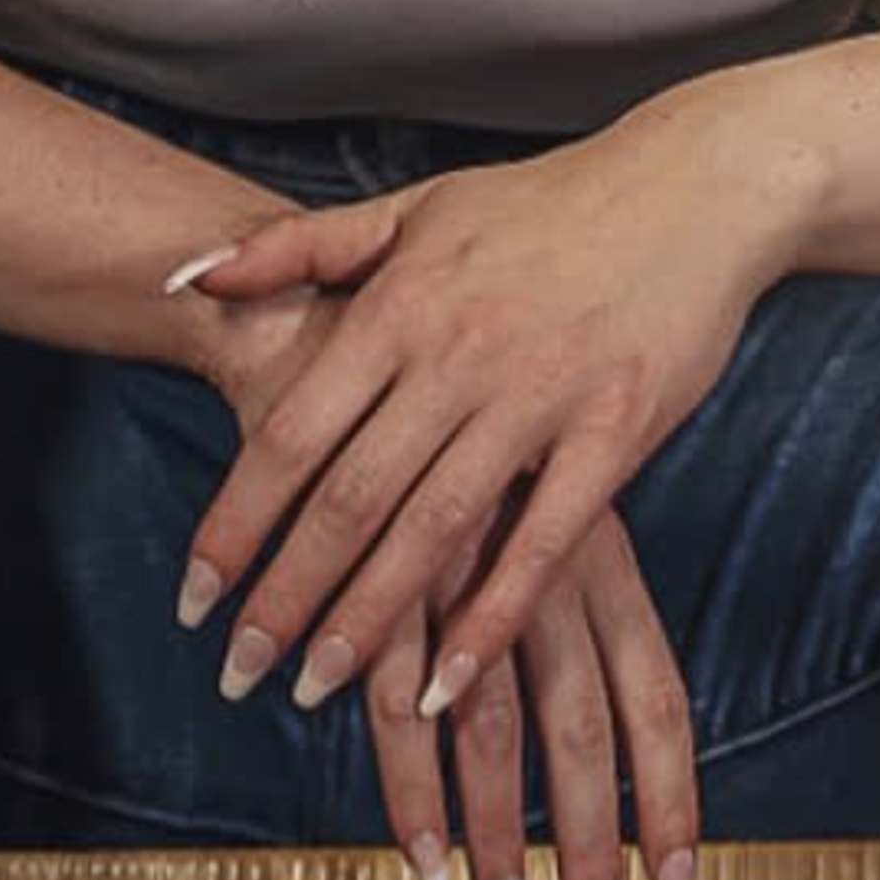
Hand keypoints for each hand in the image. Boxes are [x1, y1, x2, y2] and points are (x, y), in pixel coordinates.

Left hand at [168, 121, 775, 874]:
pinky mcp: (615, 433)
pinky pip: (543, 544)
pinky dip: (492, 618)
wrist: (693, 189)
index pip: (290, 434)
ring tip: (318, 689)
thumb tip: (186, 275)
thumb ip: (293, 248)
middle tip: (237, 673)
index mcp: (397, 306)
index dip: (235, 523)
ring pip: (435, 529)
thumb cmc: (540, 206)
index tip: (191, 598)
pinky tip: (447, 685)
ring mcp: (539, 398)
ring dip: (371, 620)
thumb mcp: (411, 208)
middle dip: (285, 596)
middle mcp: (457, 355)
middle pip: (349, 497)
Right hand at [189, 282, 704, 879]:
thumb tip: (572, 651)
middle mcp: (537, 564)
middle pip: (587, 730)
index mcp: (590, 543)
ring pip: (491, 733)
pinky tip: (415, 852)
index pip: (656, 692)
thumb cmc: (447, 374)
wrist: (323, 311)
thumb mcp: (522, 455)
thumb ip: (549, 549)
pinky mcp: (377, 581)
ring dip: (494, 838)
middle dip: (594, 847)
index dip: (669, 796)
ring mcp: (457, 574)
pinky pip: (398, 704)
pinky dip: (408, 783)